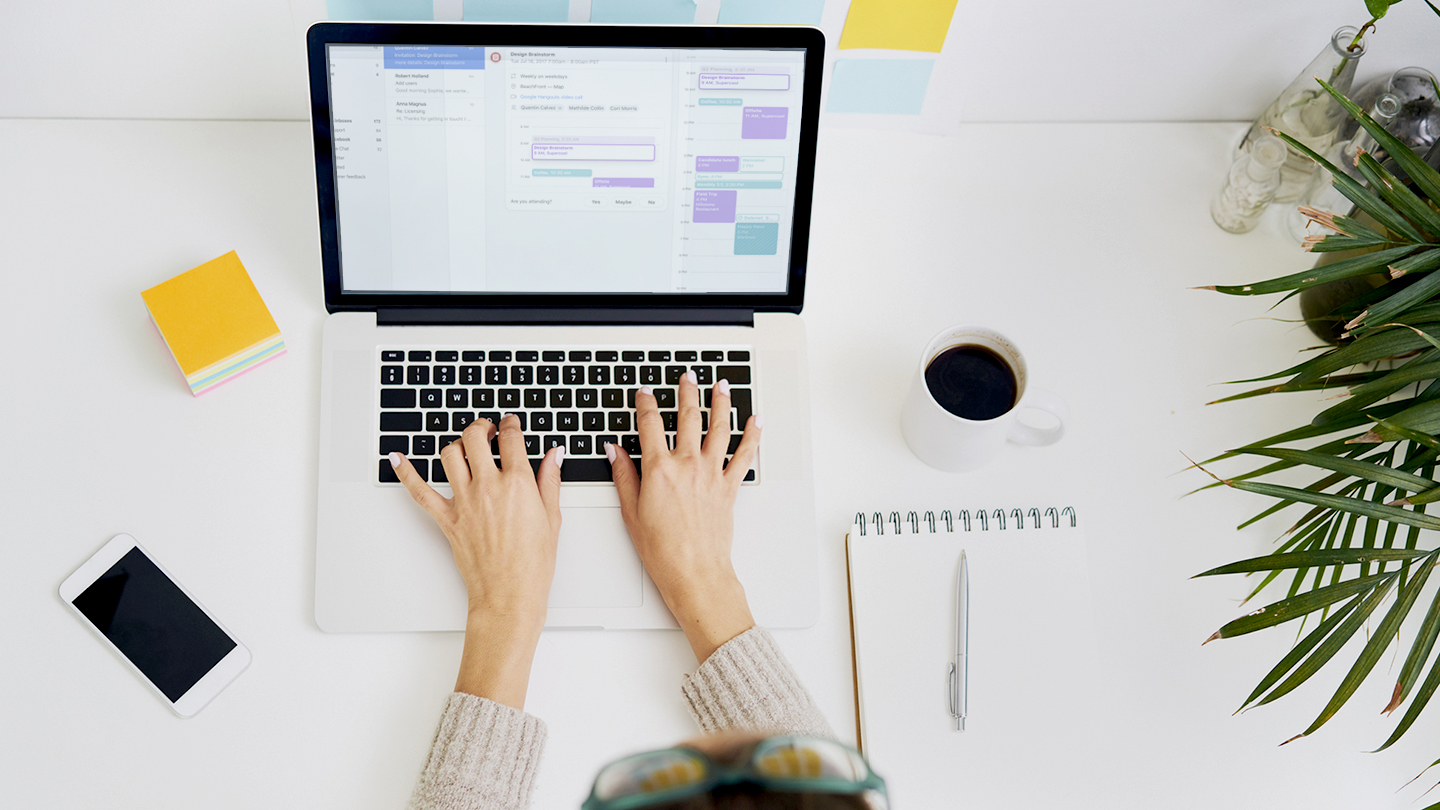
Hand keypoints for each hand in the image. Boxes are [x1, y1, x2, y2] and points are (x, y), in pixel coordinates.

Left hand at [390, 415, 563, 707]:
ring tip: (465, 447)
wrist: (509, 595)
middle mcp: (488, 487)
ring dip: (457, 444)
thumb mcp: (552, 517)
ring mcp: (465, 502)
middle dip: (482, 427)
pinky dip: (406, 472)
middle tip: (487, 430)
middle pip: (476, 438)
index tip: (511, 424)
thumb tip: (554, 455)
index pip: (511, 438)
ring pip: (450, 455)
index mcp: (519, 484)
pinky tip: (398, 458)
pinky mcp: (447, 518)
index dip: (511, 425)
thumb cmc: (533, 564)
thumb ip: (550, 480)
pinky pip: (420, 491)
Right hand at [607, 373, 761, 661]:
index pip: (650, 424)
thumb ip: (623, 476)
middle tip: (687, 376)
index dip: (645, 404)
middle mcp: (687, 465)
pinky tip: (756, 421)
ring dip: (721, 403)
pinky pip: (744, 455)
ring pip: (719, 428)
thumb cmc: (662, 550)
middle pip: (688, 417)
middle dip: (687, 392)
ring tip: (721, 386)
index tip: (644, 393)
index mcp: (659, 469)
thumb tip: (614, 451)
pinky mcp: (729, 487)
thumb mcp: (631, 512)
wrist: (695, 572)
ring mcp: (711, 474)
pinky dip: (752, 436)